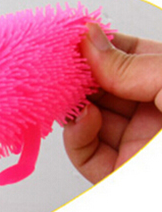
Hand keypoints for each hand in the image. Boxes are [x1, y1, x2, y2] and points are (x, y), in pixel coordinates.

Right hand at [64, 22, 161, 182]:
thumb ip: (133, 64)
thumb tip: (90, 40)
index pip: (129, 55)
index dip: (100, 44)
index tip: (75, 37)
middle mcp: (157, 112)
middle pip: (104, 86)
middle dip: (79, 76)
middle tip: (59, 66)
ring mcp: (138, 143)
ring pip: (90, 119)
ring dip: (73, 105)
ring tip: (67, 94)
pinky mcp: (120, 174)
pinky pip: (86, 153)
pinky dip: (75, 135)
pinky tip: (82, 120)